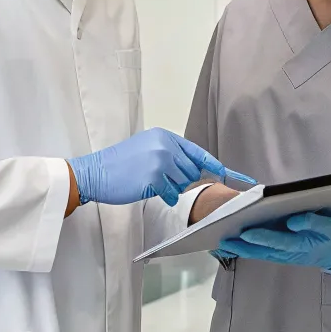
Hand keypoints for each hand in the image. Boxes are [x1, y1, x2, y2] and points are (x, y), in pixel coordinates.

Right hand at [67, 129, 255, 206]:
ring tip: (148, 181)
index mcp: (165, 136)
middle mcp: (166, 144)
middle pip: (192, 170)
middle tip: (157, 179)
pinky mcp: (155, 177)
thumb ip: (171, 156)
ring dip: (170, 188)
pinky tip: (147, 189)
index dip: (215, 165)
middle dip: (181, 180)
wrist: (95, 172)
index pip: (197, 152)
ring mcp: (161, 160)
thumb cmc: (120, 165)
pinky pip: (171, 193)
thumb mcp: (147, 149)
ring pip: (183, 182)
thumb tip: (195, 171)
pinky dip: (164, 196)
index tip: (235, 176)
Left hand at [215, 211, 330, 273]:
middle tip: (224, 241)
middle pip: (263, 251)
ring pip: (261, 254)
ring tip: (224, 243)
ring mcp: (287, 255)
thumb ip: (314, 222)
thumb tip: (292, 221)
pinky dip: (250, 250)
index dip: (262, 237)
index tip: (246, 232)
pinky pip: (264, 253)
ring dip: (243, 249)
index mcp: (302, 245)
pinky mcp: (285, 254)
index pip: (278, 241)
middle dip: (243, 246)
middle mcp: (291, 253)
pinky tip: (238, 245)